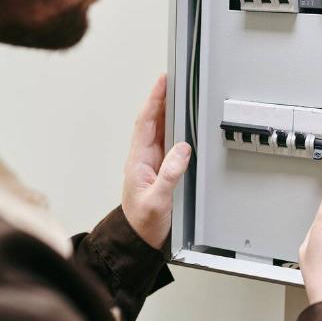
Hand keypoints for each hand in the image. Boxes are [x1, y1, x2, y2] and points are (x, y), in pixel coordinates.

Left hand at [122, 74, 190, 249]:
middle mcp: (144, 158)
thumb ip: (170, 175)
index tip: (163, 82)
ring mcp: (152, 163)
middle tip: (174, 79)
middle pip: (153, 120)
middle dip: (162, 97)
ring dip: (168, 110)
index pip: (146, 122)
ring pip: (161, 129)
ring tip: (179, 92)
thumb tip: (182, 149)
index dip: (154, 100)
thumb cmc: (144, 223)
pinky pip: (168, 142)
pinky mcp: (161, 169)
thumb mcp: (158, 200)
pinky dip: (175, 126)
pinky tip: (183, 120)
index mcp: (138, 161)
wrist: (139, 241)